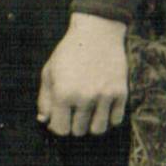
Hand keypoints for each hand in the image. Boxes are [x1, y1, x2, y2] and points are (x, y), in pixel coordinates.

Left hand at [37, 12, 129, 136]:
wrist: (97, 34)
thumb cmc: (68, 54)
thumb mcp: (49, 73)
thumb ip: (44, 99)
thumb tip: (44, 121)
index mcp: (63, 94)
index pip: (60, 129)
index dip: (57, 126)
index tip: (59, 119)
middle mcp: (85, 98)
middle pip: (79, 131)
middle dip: (74, 125)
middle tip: (73, 112)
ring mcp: (105, 96)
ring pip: (98, 130)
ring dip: (91, 125)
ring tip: (87, 114)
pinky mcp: (121, 93)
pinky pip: (116, 121)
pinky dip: (109, 118)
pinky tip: (102, 108)